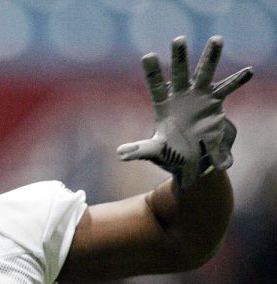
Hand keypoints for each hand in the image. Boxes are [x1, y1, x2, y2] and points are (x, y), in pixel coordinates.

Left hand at [117, 36, 252, 187]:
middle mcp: (180, 95)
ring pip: (204, 73)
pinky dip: (237, 81)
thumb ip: (140, 150)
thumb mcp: (156, 151)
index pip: (156, 86)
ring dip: (211, 57)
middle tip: (179, 39)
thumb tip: (119, 155)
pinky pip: (227, 89)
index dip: (153, 72)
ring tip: (217, 38)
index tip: (148, 56)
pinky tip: (248, 71)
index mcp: (163, 105)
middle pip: (179, 73)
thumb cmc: (170, 153)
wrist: (191, 159)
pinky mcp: (214, 102)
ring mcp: (198, 96)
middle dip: (179, 57)